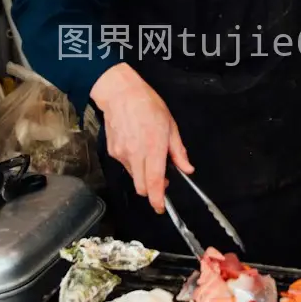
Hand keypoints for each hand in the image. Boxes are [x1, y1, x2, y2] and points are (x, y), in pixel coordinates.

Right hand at [91, 63, 192, 213]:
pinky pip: (125, 166)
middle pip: (142, 187)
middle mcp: (136, 154)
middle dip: (151, 190)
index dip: (158, 199)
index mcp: (154, 147)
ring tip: (148, 155)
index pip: (155, 181)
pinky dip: (133, 164)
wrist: (120, 93)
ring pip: (133, 177)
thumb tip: (187, 168)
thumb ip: (178, 151)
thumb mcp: (170, 125)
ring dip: (142, 175)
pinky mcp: (113, 152)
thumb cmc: (147, 105)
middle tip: (162, 180)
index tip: (160, 207)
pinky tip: (136, 147)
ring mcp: (122, 154)